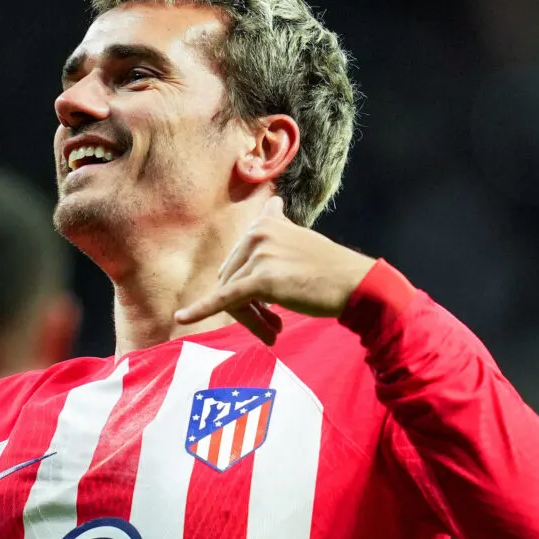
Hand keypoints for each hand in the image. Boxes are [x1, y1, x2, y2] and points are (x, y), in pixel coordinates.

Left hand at [174, 196, 375, 344]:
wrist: (356, 285)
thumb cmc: (330, 269)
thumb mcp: (299, 238)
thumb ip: (278, 226)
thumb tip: (272, 205)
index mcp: (263, 223)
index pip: (238, 261)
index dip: (248, 288)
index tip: (270, 307)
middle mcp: (257, 233)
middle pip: (231, 279)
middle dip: (249, 308)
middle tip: (273, 328)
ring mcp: (258, 255)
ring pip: (234, 296)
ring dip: (251, 319)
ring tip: (274, 333)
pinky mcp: (260, 280)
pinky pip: (224, 299)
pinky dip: (201, 310)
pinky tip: (182, 318)